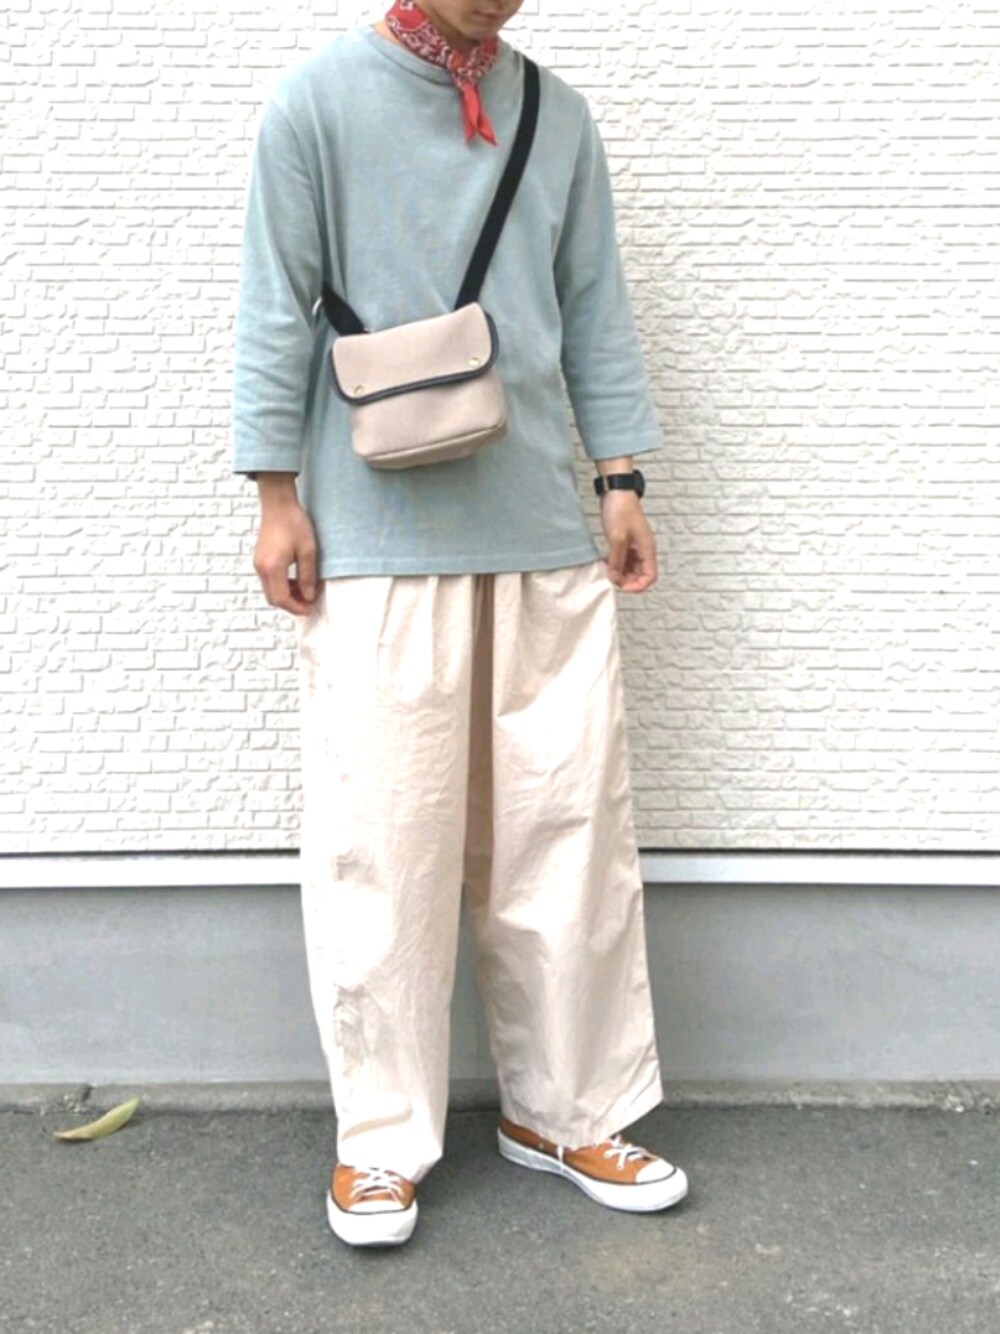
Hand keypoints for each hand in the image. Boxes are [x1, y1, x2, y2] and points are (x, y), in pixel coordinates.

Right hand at [253, 491, 318, 615]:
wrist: (278, 504)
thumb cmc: (294, 524)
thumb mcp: (308, 551)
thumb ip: (308, 576)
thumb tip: (309, 597)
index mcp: (272, 567)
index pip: (281, 599)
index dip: (296, 608)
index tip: (309, 609)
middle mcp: (261, 568)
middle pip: (273, 598)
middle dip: (291, 605)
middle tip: (308, 603)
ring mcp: (258, 564)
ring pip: (270, 591)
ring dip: (286, 596)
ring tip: (304, 591)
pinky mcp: (259, 560)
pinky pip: (268, 581)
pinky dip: (281, 586)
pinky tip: (295, 580)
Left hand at [599, 492, 657, 592]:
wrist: (616, 491)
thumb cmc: (621, 510)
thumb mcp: (617, 538)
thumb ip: (617, 561)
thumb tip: (614, 578)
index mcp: (647, 549)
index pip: (650, 577)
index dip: (637, 586)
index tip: (622, 587)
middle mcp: (644, 549)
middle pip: (640, 575)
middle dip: (626, 580)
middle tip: (611, 578)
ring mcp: (635, 546)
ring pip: (631, 568)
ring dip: (620, 572)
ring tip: (607, 569)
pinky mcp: (626, 542)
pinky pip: (624, 559)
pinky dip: (616, 564)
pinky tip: (606, 562)